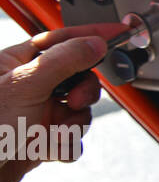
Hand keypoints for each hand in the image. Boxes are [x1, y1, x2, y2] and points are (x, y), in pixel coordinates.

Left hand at [0, 23, 124, 181]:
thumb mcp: (26, 86)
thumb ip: (64, 60)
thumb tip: (95, 43)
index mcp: (16, 64)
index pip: (60, 39)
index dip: (90, 34)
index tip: (119, 32)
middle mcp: (27, 87)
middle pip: (78, 78)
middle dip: (84, 94)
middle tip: (75, 102)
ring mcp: (35, 114)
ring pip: (79, 111)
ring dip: (73, 125)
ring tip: (55, 134)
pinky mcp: (40, 140)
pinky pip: (71, 138)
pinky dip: (66, 145)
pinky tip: (50, 149)